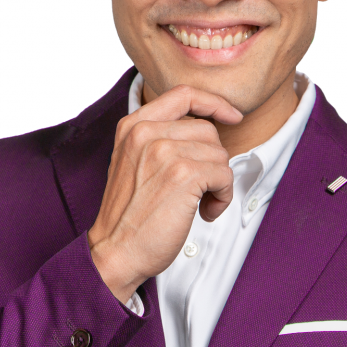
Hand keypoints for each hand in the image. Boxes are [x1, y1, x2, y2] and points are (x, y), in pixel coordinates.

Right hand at [88, 84, 241, 302]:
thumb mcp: (133, 163)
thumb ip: (159, 140)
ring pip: (219, 154)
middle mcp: (146, 132)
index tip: (231, 116)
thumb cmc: (129, 216)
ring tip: (200, 205)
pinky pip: (225, 175)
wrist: (115, 251)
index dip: (214, 102)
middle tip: (199, 190)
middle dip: (212, 161)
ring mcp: (164, 151)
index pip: (183, 94)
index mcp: (132, 126)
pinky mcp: (183, 174)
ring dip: (218, 183)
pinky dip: (223, 197)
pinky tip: (205, 213)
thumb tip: (206, 131)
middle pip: (207, 130)